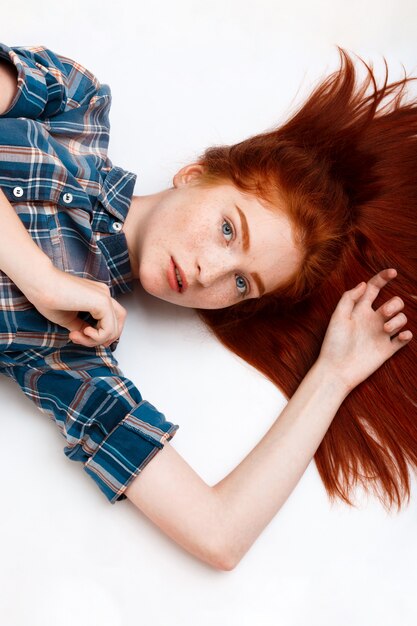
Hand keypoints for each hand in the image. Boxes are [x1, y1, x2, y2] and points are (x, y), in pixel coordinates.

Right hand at [26, 265, 126, 347]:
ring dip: (96, 340)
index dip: (100, 333)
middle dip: (104, 338)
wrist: (39, 283)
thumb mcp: (68, 318)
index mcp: (97, 295)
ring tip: (77, 336)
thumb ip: (81, 326)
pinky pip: (109, 329)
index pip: (111, 318)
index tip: (78, 336)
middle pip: (118, 322)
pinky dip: (97, 337)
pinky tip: (83, 332)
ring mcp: (104, 297)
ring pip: (114, 328)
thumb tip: (88, 337)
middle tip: (84, 340)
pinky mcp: (102, 302)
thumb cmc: (48, 297)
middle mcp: (104, 294)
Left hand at [317, 268, 412, 392]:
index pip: (374, 288)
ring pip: (402, 319)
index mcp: (360, 310)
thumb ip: (349, 298)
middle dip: (394, 304)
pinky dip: (406, 335)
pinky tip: (401, 335)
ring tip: (386, 330)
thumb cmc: (333, 343)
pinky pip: (404, 338)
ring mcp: (381, 334)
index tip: (393, 272)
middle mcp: (372, 320)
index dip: (383, 277)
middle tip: (383, 313)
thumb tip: (364, 284)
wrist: (336, 370)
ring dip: (398, 320)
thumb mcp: (337, 317)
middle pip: (394, 303)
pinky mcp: (387, 349)